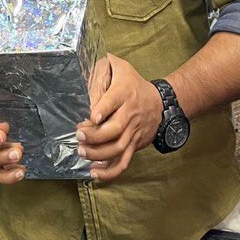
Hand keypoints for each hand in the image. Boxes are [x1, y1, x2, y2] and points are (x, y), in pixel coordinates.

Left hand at [77, 54, 161, 181]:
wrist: (160, 103)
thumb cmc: (133, 83)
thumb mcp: (120, 66)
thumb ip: (102, 66)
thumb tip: (82, 66)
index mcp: (125, 92)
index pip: (114, 101)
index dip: (103, 109)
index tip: (91, 116)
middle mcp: (130, 113)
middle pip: (115, 129)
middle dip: (95, 135)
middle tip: (79, 134)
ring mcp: (133, 132)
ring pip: (118, 147)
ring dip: (98, 153)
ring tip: (82, 151)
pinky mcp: (134, 145)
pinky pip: (124, 162)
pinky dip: (110, 172)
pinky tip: (94, 173)